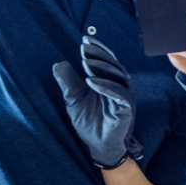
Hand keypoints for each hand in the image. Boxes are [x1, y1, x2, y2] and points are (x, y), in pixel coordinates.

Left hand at [53, 37, 142, 169]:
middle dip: (98, 55)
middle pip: (113, 64)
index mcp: (110, 80)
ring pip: (118, 76)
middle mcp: (121, 85)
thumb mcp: (73, 99)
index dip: (97, 49)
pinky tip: (91, 81)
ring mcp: (125, 96)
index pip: (106, 59)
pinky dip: (106, 86)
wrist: (98, 145)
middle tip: (84, 48)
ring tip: (86, 63)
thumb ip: (68, 82)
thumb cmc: (89, 122)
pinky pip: (120, 94)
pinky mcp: (127, 108)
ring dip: (101, 68)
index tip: (84, 39)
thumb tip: (58, 64)